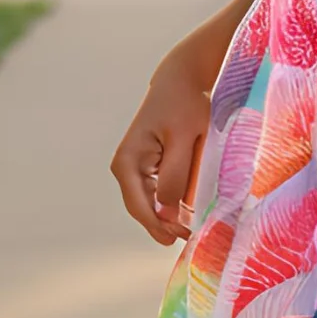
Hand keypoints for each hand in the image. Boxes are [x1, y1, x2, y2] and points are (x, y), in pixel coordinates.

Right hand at [109, 42, 214, 245]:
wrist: (181, 80)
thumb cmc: (184, 105)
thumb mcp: (184, 138)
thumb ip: (175, 175)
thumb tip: (167, 211)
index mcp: (127, 162)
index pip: (141, 206)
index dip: (162, 226)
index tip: (185, 236)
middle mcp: (125, 168)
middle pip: (143, 209)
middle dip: (165, 225)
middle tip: (191, 238)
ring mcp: (134, 168)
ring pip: (151, 203)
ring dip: (169, 217)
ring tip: (191, 229)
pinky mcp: (148, 166)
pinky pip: (157, 192)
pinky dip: (172, 203)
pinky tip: (188, 212)